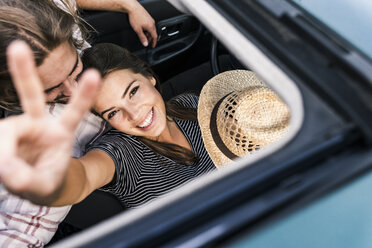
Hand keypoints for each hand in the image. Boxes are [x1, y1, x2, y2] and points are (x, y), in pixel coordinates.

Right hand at [0, 41, 100, 204]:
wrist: (36, 184)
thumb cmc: (46, 180)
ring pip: (5, 133)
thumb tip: (5, 168)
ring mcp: (20, 127)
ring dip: (3, 155)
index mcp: (62, 132)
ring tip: (8, 173)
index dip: (83, 95)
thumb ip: (28, 180)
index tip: (94, 75)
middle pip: (31, 97)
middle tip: (18, 47)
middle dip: (24, 72)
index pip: (74, 112)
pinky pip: (0, 137)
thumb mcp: (44, 186)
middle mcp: (40, 124)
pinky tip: (3, 164)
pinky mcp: (7, 133)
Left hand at [128, 2, 157, 47]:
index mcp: (151, 26)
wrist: (132, 7)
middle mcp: (152, 22)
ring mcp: (150, 19)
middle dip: (150, 38)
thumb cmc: (135, 16)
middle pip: (153, 33)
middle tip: (146, 41)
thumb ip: (142, 38)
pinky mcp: (148, 16)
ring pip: (151, 29)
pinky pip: (149, 24)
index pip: (155, 37)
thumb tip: (145, 43)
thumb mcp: (138, 30)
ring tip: (143, 35)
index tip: (152, 46)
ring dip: (148, 33)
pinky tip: (142, 29)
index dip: (154, 42)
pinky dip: (147, 29)